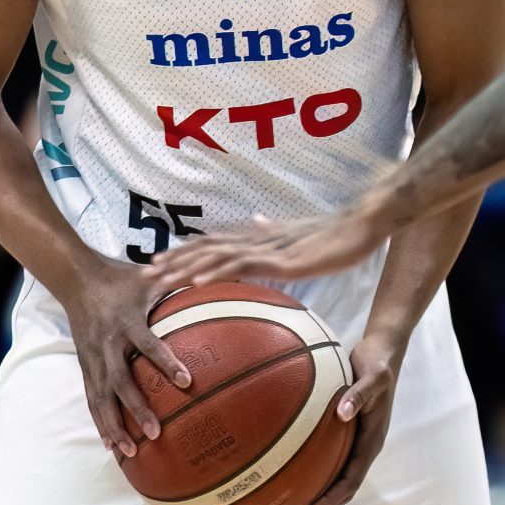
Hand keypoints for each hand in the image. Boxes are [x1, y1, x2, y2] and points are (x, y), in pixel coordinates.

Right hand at [60, 257, 192, 459]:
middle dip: (136, 409)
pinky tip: (110, 445)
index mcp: (127, 321)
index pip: (148, 344)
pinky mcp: (84, 365)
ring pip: (100, 397)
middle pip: (119, 381)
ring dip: (114, 426)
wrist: (77, 278)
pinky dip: (100, 422)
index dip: (166, 362)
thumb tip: (218, 279)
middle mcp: (108, 343)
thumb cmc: (122, 278)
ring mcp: (92, 357)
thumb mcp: (151, 278)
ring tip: (129, 453)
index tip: (187, 381)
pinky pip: (91, 397)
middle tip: (156, 433)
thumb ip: (181, 284)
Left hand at [153, 197, 389, 292]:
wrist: (361, 225)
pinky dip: (215, 273)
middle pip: (205, 248)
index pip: (214, 243)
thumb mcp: (299, 235)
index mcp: (259, 236)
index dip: (186, 252)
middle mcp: (257, 237)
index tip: (160, 263)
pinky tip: (197, 284)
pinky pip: (241, 265)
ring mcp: (267, 247)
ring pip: (216, 256)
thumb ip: (275, 232)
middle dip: (174, 261)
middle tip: (144, 275)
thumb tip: (258, 221)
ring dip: (184, 268)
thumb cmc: (336, 235)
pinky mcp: (280, 259)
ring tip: (159, 280)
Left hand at [289, 333, 399, 504]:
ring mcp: (353, 440)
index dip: (329, 502)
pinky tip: (284, 467)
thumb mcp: (373, 376)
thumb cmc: (378, 363)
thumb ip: (359, 394)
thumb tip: (341, 413)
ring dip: (312, 494)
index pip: (350, 483)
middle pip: (340, 489)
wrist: (382, 351)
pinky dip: (308, 468)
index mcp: (372, 442)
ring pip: (333, 476)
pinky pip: (325, 456)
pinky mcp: (344, 431)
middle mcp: (362, 447)